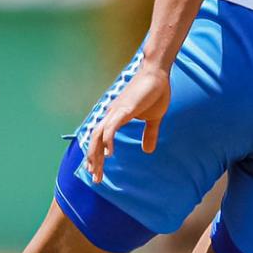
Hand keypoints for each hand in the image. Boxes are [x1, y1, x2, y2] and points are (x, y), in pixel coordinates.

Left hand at [84, 63, 171, 183]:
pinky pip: (111, 127)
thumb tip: (148, 150)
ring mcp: (116, 111)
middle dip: (93, 161)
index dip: (97, 156)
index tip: (97, 172)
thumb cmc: (155, 92)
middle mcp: (111, 115)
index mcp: (116, 117)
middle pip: (95, 140)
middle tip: (95, 179)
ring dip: (96, 154)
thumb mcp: (153, 119)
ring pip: (98, 135)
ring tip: (96, 170)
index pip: (101, 139)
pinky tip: (109, 153)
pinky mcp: (124, 109)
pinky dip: (108, 140)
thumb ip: (149, 134)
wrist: (158, 74)